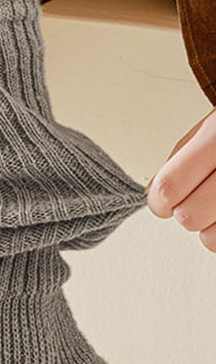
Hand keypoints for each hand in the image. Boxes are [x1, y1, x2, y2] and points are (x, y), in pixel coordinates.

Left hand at [145, 109, 215, 251]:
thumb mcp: (212, 124)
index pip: (169, 187)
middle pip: (188, 217)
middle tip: (196, 199)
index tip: (162, 202)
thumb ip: (182, 156)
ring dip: (210, 227)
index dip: (159, 202)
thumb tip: (153, 193)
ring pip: (211, 238)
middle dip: (186, 212)